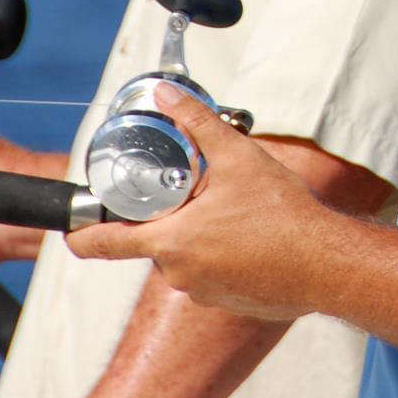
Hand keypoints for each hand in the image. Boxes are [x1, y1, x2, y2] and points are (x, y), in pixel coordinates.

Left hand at [66, 86, 334, 320]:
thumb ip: (196, 123)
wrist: (326, 263)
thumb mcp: (237, 157)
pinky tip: (254, 240)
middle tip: (205, 194)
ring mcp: (204, 293)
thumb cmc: (283, 214)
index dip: (81, 234)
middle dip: (174, 218)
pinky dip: (227, 258)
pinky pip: (215, 276)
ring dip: (202, 238)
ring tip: (239, 215)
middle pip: (156, 242)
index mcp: (170, 241)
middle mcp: (179, 274)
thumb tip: (167, 94)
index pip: (103, 244)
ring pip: (188, 258)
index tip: (71, 228)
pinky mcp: (230, 303)